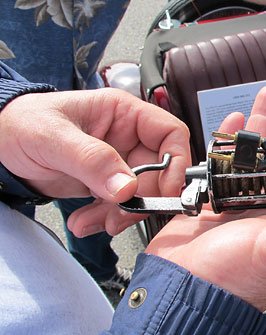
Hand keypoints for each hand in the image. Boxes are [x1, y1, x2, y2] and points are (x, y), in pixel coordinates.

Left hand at [0, 88, 191, 235]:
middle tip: (121, 213)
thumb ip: (92, 160)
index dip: (175, 162)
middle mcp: (126, 137)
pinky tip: (85, 221)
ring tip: (94, 221)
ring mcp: (117, 162)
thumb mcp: (53, 137)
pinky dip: (105, 219)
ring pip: (141, 193)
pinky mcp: (105, 183)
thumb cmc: (20, 124)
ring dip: (121, 214)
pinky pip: (119, 205)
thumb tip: (127, 187)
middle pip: (159, 171)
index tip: (165, 190)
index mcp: (124, 113)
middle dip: (143, 198)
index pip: (170, 133)